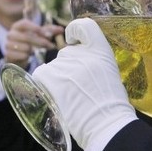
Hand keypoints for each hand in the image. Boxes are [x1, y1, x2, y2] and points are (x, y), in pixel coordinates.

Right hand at [4, 18, 62, 67]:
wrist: (17, 56)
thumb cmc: (29, 42)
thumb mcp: (39, 35)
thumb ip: (50, 31)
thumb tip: (61, 30)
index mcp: (17, 26)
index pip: (25, 24)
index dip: (36, 28)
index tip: (48, 35)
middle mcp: (11, 34)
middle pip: (27, 37)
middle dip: (41, 42)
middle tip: (52, 46)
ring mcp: (8, 44)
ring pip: (26, 47)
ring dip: (34, 50)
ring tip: (35, 51)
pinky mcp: (8, 54)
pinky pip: (22, 55)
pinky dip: (27, 56)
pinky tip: (28, 56)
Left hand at [32, 18, 136, 150]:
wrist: (105, 123)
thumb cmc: (110, 103)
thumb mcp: (109, 72)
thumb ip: (93, 61)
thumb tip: (78, 60)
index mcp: (100, 49)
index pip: (84, 26)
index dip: (76, 31)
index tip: (74, 41)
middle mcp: (79, 52)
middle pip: (67, 54)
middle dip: (70, 69)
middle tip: (81, 89)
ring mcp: (62, 64)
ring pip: (54, 68)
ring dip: (59, 81)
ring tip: (72, 100)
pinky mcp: (47, 77)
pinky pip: (41, 76)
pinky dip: (46, 86)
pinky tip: (58, 98)